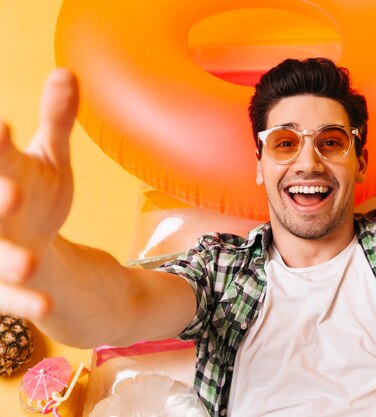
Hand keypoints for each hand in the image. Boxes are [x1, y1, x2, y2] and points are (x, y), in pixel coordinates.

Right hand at [0, 69, 77, 318]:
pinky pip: (7, 298)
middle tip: (12, 191)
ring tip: (29, 261)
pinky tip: (46, 306)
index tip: (6, 128)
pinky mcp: (2, 286)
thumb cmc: (32, 195)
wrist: (30, 247)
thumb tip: (68, 73)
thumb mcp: (47, 158)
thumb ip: (56, 121)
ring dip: (6, 258)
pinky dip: (23, 301)